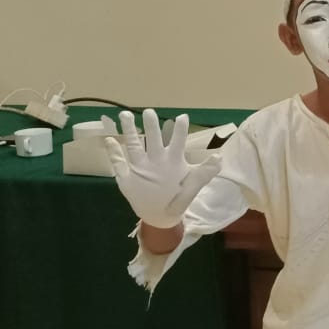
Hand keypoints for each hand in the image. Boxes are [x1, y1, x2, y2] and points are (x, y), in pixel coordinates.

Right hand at [105, 109, 222, 228]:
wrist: (162, 216)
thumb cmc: (179, 198)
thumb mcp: (194, 186)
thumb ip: (205, 172)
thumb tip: (219, 157)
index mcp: (172, 160)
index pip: (177, 142)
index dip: (180, 130)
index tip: (183, 117)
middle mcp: (156, 159)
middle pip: (153, 139)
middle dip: (151, 125)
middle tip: (149, 111)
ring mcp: (141, 166)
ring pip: (134, 145)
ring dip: (130, 131)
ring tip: (125, 116)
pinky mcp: (128, 177)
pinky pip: (119, 163)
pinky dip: (113, 152)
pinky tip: (109, 140)